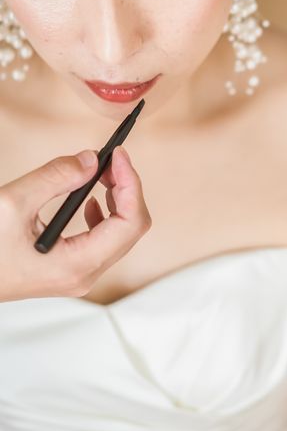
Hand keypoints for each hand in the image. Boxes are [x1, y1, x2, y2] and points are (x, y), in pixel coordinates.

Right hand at [0, 146, 151, 301]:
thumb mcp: (11, 204)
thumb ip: (55, 178)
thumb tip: (90, 160)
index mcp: (77, 265)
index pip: (131, 222)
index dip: (131, 184)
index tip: (119, 156)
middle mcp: (84, 274)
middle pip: (131, 227)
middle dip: (127, 188)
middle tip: (112, 160)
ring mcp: (79, 274)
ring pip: (121, 233)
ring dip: (118, 199)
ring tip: (103, 173)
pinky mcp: (71, 268)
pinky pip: (105, 240)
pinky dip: (105, 213)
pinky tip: (92, 199)